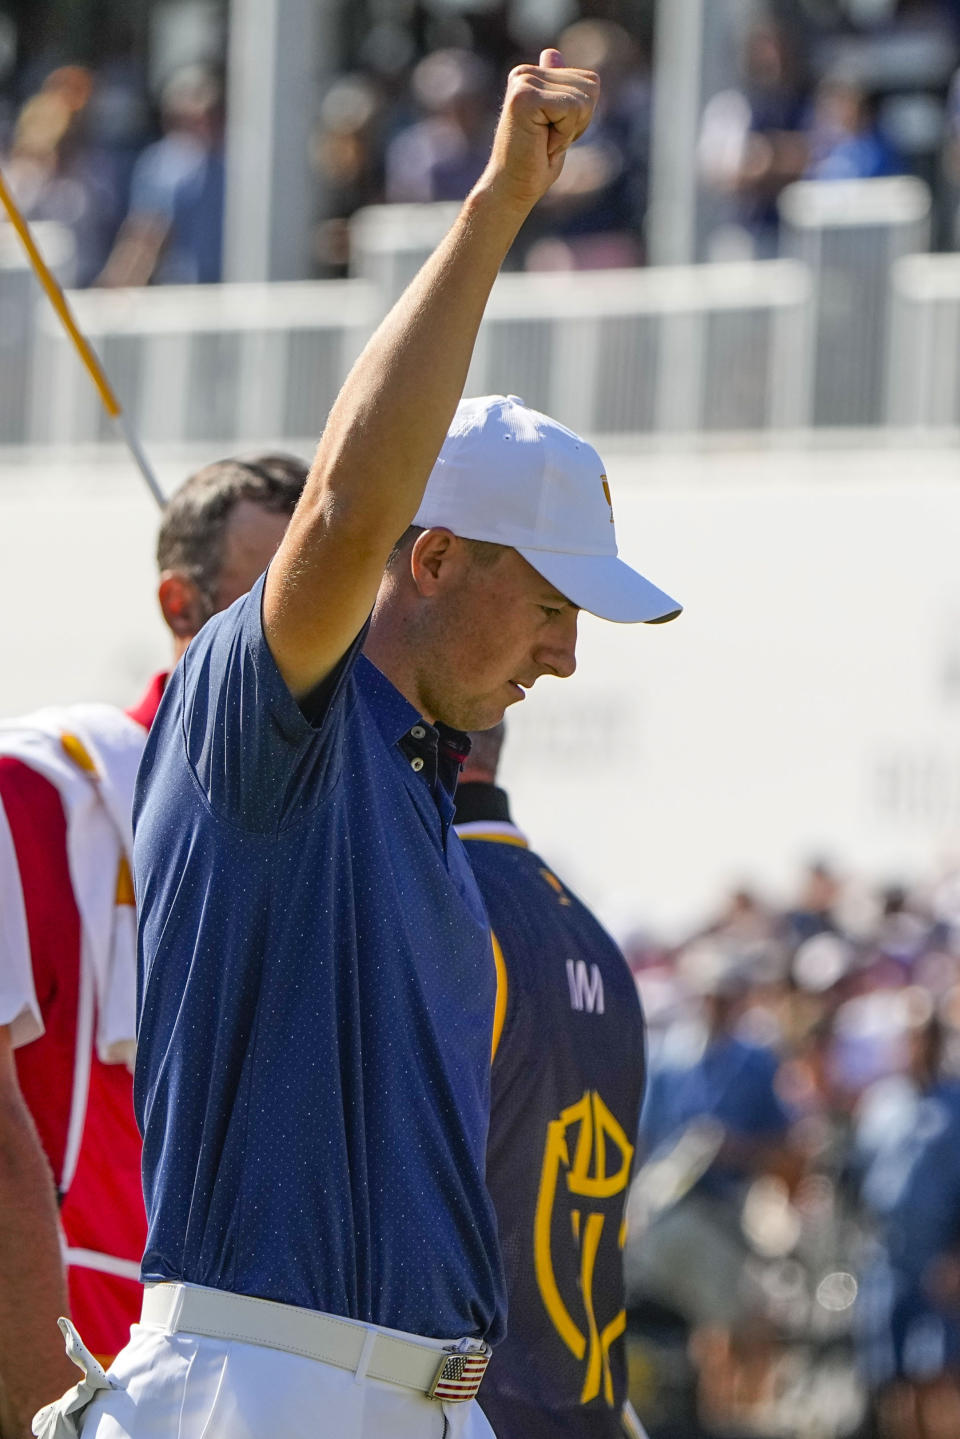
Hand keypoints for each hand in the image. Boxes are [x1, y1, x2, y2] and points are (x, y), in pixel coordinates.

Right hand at [474, 49, 599, 216]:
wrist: (512, 189)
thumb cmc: (534, 162)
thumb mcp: (556, 123)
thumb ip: (558, 90)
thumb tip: (552, 53)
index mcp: (532, 74)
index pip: (590, 82)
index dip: (582, 116)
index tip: (555, 133)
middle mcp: (525, 72)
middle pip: (591, 88)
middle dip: (578, 123)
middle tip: (549, 140)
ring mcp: (523, 82)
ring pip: (583, 100)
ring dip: (570, 131)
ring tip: (544, 142)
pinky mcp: (524, 97)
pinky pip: (571, 110)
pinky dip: (563, 135)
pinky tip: (541, 144)